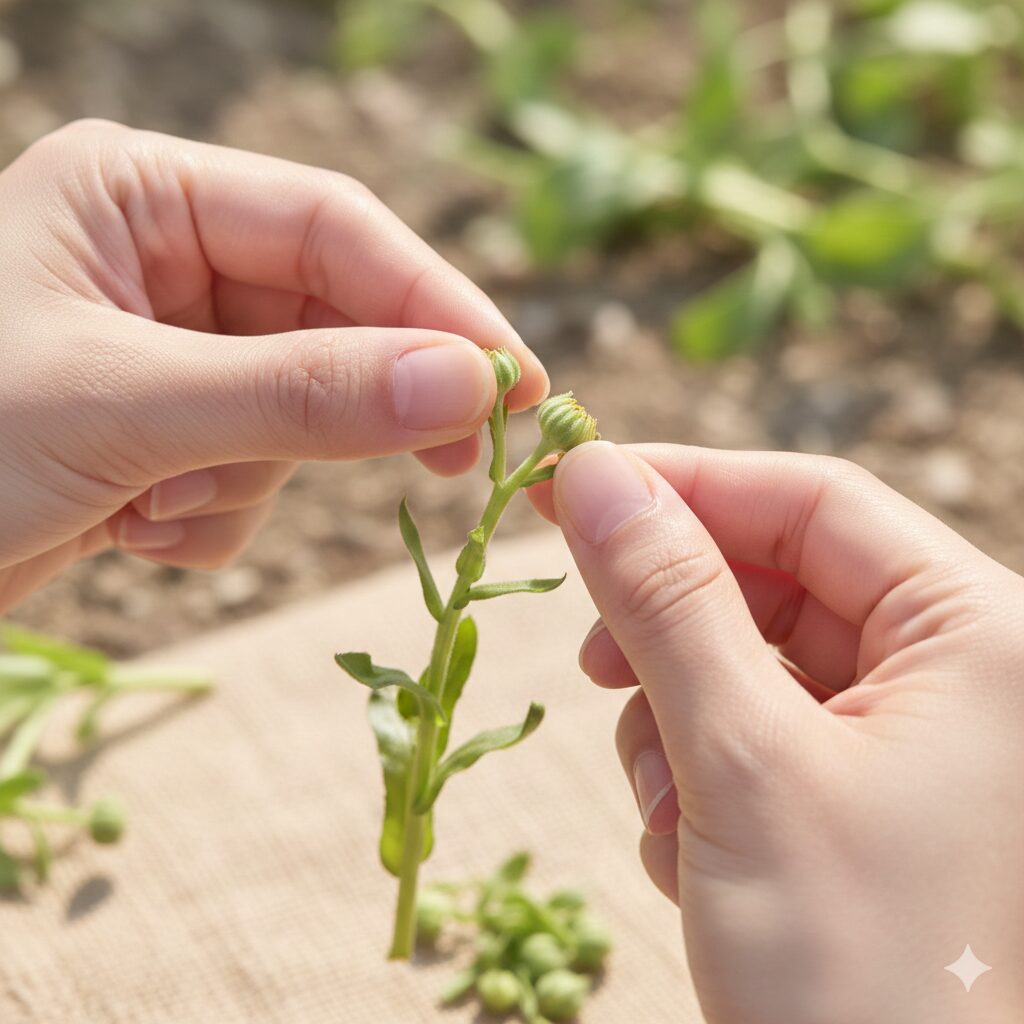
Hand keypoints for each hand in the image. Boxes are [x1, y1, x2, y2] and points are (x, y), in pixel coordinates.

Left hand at [0, 120, 546, 611]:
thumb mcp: (129, 407)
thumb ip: (303, 393)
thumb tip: (465, 385)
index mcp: (140, 195)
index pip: (336, 230)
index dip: (435, 306)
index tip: (514, 382)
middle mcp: (161, 260)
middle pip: (331, 321)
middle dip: (366, 402)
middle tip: (465, 460)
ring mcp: (168, 349)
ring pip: (297, 411)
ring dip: (248, 478)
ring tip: (155, 508)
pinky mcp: (167, 430)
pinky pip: (251, 469)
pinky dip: (213, 515)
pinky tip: (132, 531)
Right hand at [529, 442, 1023, 1023]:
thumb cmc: (861, 974)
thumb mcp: (743, 761)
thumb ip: (664, 601)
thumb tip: (590, 474)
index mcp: (980, 638)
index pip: (812, 501)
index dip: (685, 485)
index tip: (572, 488)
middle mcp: (958, 676)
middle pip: (775, 582)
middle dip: (673, 626)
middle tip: (594, 662)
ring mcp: (909, 740)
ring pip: (749, 661)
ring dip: (677, 717)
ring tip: (669, 807)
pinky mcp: (859, 794)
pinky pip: (754, 730)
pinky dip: (697, 768)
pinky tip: (689, 845)